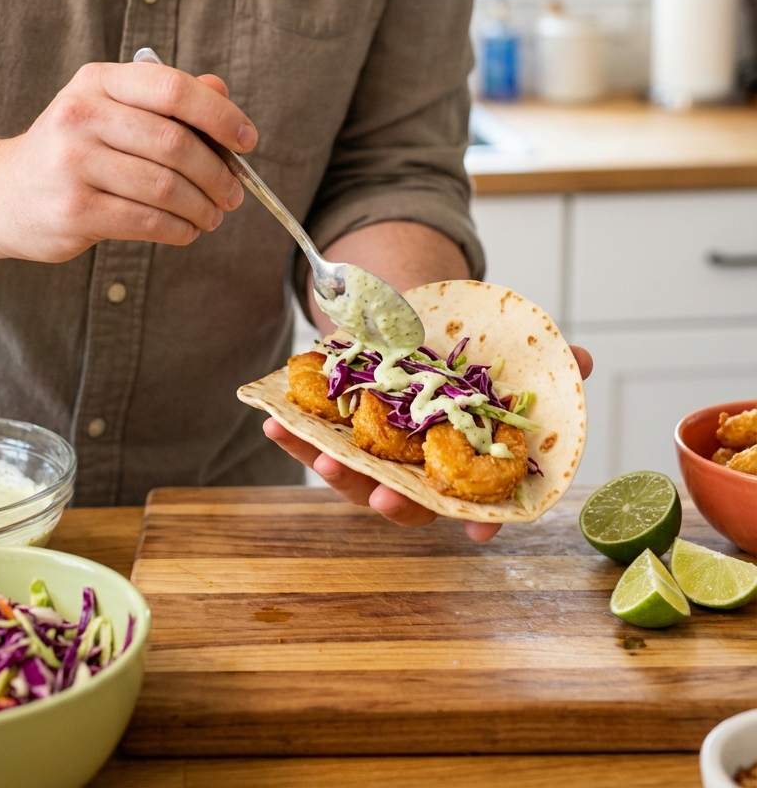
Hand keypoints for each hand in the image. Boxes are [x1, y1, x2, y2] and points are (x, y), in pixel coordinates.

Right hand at [0, 61, 256, 262]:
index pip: (172, 88)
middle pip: (175, 143)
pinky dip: (178, 228)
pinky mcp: (74, 209)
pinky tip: (185, 229)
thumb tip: (221, 90)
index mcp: (98, 82)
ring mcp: (73, 163)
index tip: (247, 140)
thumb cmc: (71, 149)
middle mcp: (81, 115)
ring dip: (202, 206)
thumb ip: (165, 99)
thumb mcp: (110, 109)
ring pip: (165, 186)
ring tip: (213, 215)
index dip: (220, 114)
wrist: (0, 194)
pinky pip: (146, 220)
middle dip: (218, 173)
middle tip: (233, 192)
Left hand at [265, 344, 593, 541]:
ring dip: (335, 470)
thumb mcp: (509, 358)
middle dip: (394, 501)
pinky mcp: (340, 435)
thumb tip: (582, 359)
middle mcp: (420, 472)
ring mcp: (377, 458)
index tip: (479, 530)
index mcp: (465, 464)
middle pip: (408, 499)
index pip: (477, 500)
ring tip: (319, 453)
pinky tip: (273, 421)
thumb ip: (545, 364)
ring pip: (356, 477)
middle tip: (384, 497)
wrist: (417, 325)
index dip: (481, 518)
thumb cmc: (470, 358)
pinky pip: (314, 440)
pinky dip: (293, 434)